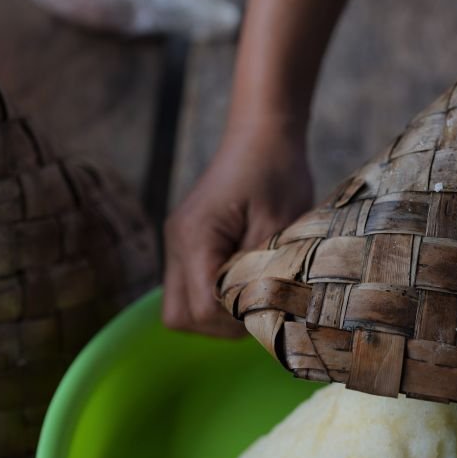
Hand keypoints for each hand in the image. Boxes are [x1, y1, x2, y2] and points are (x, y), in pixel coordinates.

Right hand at [163, 123, 313, 336]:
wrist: (262, 134)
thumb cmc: (275, 172)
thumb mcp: (279, 225)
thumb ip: (263, 271)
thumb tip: (259, 312)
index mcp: (195, 238)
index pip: (200, 309)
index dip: (234, 319)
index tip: (266, 304)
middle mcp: (177, 245)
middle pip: (179, 317)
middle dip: (218, 324)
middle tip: (256, 306)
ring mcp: (178, 245)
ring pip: (180, 307)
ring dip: (215, 312)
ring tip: (251, 292)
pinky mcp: (188, 244)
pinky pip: (190, 288)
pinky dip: (214, 295)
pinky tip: (243, 280)